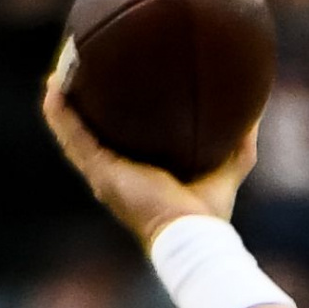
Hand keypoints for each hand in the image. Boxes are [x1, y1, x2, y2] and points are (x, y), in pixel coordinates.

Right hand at [41, 71, 258, 248]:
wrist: (192, 235)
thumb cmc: (209, 214)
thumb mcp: (227, 167)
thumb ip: (239, 142)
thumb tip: (254, 111)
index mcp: (139, 174)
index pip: (119, 141)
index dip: (113, 118)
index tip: (114, 87)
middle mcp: (116, 173)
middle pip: (91, 133)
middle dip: (82, 105)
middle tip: (80, 72)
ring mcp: (104, 174)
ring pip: (73, 132)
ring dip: (62, 103)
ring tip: (58, 72)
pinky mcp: (100, 173)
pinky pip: (72, 137)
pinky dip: (60, 114)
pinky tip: (54, 87)